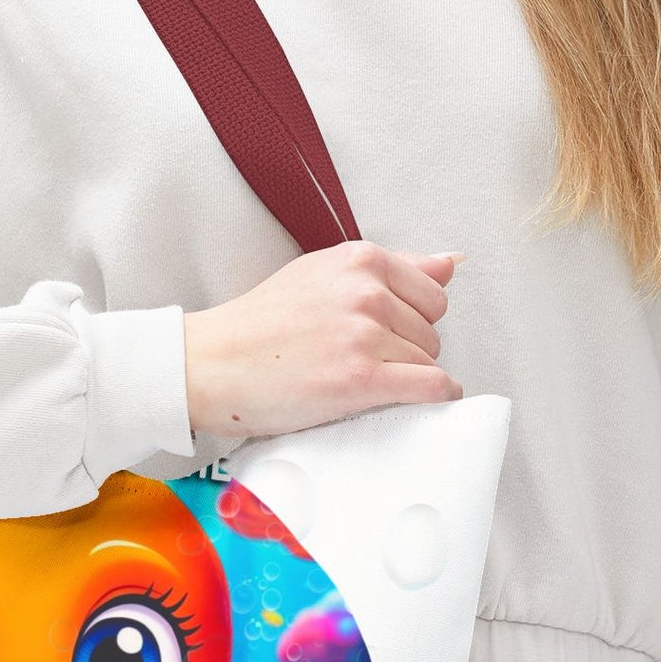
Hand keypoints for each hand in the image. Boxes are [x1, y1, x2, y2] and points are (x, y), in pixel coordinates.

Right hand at [182, 244, 459, 437]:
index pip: (430, 293)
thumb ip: (390, 269)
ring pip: (427, 361)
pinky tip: (424, 402)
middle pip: (431, 330)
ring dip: (407, 378)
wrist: (211, 365)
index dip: (412, 321)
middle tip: (365, 363)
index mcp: (358, 260)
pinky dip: (435, 397)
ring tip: (365, 382)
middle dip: (408, 350)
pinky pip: (428, 386)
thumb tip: (449, 263)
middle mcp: (366, 291)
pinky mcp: (360, 378)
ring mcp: (364, 334)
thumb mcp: (321, 276)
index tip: (386, 337)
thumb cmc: (258, 326)